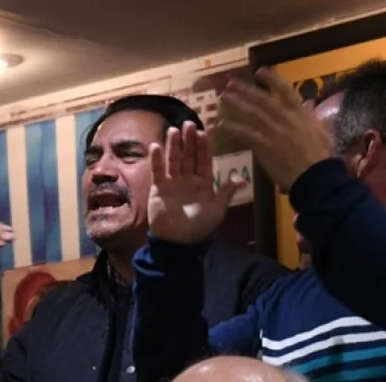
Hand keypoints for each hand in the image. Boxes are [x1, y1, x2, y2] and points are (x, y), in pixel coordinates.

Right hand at [148, 122, 242, 244]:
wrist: (177, 241)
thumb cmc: (199, 227)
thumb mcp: (217, 209)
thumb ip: (226, 192)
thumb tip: (242, 179)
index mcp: (204, 183)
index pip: (204, 160)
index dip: (203, 147)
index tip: (203, 132)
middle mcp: (188, 179)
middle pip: (188, 156)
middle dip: (188, 140)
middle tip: (188, 124)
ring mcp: (172, 183)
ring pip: (174, 160)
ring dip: (173, 146)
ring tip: (173, 130)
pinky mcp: (159, 189)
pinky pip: (158, 172)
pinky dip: (157, 160)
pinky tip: (156, 146)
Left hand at [217, 68, 333, 192]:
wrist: (315, 175)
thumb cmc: (319, 156)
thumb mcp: (320, 130)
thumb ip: (310, 116)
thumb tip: (308, 104)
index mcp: (301, 113)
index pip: (285, 90)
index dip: (272, 79)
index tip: (259, 72)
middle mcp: (287, 118)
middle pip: (263, 99)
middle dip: (246, 90)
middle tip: (231, 83)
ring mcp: (275, 131)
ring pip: (252, 113)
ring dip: (236, 104)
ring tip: (223, 98)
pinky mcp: (265, 146)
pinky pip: (246, 134)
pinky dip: (233, 129)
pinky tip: (222, 125)